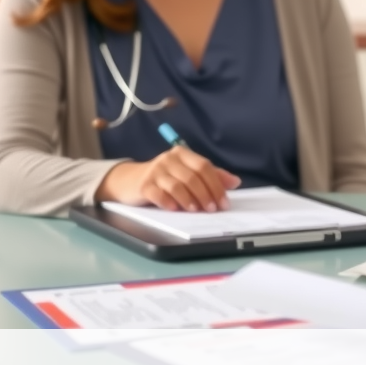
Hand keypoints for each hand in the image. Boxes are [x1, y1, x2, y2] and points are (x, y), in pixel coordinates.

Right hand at [96, 148, 240, 211]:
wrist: (129, 180)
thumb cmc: (165, 178)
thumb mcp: (187, 173)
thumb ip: (211, 176)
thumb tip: (235, 182)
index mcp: (183, 154)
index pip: (204, 167)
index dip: (216, 185)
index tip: (224, 202)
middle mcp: (169, 159)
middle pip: (192, 177)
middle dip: (205, 194)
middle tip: (212, 209)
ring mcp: (155, 171)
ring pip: (177, 186)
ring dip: (189, 200)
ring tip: (196, 210)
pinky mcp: (143, 185)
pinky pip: (158, 194)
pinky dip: (169, 202)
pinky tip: (175, 209)